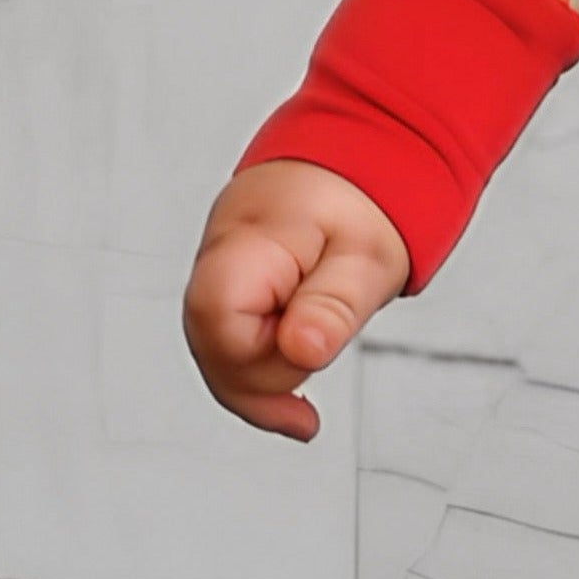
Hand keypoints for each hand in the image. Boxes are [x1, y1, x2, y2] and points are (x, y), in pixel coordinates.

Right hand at [182, 161, 409, 441]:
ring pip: (218, 354)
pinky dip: (259, 375)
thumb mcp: (367, 258)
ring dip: (261, 384)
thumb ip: (334, 306)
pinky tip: (288, 407)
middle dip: (262, 381)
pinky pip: (230, 345)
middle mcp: (218, 262)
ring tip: (301, 415)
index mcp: (246, 246)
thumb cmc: (361, 203)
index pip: (217, 322)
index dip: (258, 360)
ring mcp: (219, 277)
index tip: (307, 364)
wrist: (353, 163)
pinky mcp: (231, 292)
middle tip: (311, 391)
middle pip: (211, 348)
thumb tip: (304, 350)